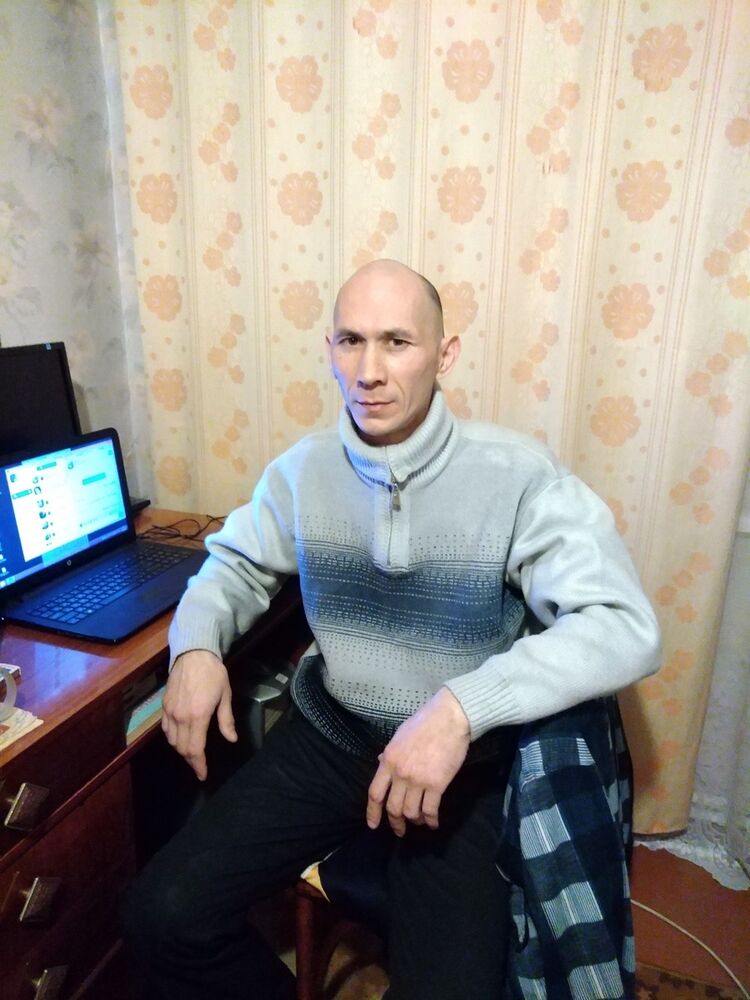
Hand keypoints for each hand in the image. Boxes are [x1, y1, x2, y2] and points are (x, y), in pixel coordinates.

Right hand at [161, 650, 236, 779]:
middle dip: (191, 760)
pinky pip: (166, 729)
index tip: (202, 775)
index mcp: (198, 716)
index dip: (199, 765)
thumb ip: (226, 720)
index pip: (195, 749)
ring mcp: (170, 711)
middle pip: (182, 748)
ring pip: (172, 741)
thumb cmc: (213, 674)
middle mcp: (181, 717)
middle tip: (199, 765)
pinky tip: (180, 738)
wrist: (193, 654)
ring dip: (182, 750)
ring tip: (192, 753)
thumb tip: (232, 739)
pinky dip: (172, 738)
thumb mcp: (225, 695)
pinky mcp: (164, 706)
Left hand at [366, 687, 469, 836]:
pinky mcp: (437, 784)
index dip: (373, 812)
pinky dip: (431, 820)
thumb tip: (381, 761)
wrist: (449, 718)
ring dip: (414, 820)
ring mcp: (418, 780)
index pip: (375, 793)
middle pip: (393, 807)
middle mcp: (400, 773)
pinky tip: (433, 823)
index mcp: (388, 760)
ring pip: (410, 811)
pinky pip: (430, 809)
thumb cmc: (425, 723)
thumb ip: (389, 753)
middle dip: (395, 822)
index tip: (373, 825)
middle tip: (400, 830)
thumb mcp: (399, 736)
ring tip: (419, 822)